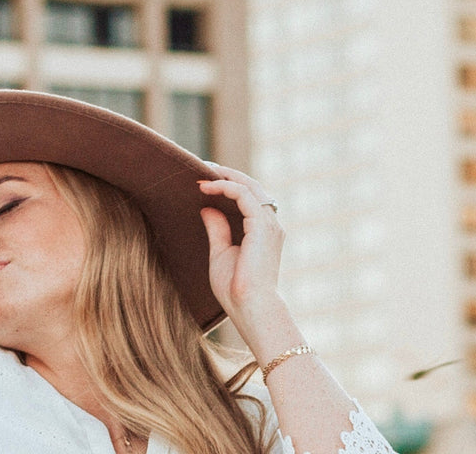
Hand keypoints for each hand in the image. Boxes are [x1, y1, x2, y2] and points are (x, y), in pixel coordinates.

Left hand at [198, 164, 286, 338]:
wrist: (251, 309)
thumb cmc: (236, 289)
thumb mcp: (220, 254)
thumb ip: (217, 230)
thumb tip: (207, 208)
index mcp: (262, 232)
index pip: (249, 198)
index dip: (229, 185)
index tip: (205, 181)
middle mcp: (270, 225)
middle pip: (252, 188)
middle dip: (228, 175)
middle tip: (205, 166)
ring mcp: (269, 225)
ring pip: (250, 187)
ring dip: (226, 176)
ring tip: (205, 171)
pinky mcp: (261, 226)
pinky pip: (244, 195)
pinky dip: (226, 186)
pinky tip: (208, 186)